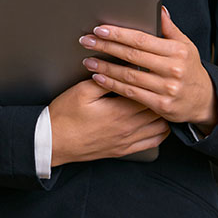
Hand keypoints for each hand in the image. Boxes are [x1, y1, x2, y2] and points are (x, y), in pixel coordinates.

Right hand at [47, 78, 169, 166]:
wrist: (54, 142)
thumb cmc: (65, 116)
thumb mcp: (82, 91)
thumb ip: (106, 79)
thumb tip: (122, 66)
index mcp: (120, 111)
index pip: (148, 92)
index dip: (153, 80)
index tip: (153, 71)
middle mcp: (128, 128)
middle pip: (158, 109)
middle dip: (161, 94)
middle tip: (161, 82)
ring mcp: (127, 141)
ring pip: (161, 127)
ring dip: (163, 113)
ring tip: (160, 100)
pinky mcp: (124, 150)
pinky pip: (153, 143)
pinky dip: (161, 132)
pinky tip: (157, 122)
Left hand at [80, 6, 217, 131]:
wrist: (205, 100)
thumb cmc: (190, 69)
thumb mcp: (185, 45)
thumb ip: (169, 28)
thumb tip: (158, 7)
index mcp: (177, 51)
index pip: (142, 39)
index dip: (119, 34)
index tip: (100, 29)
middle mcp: (172, 69)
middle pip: (132, 56)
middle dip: (105, 47)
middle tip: (86, 41)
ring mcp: (167, 89)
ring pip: (129, 76)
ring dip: (105, 68)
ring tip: (88, 60)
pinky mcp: (160, 105)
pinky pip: (131, 93)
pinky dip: (112, 85)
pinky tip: (99, 78)